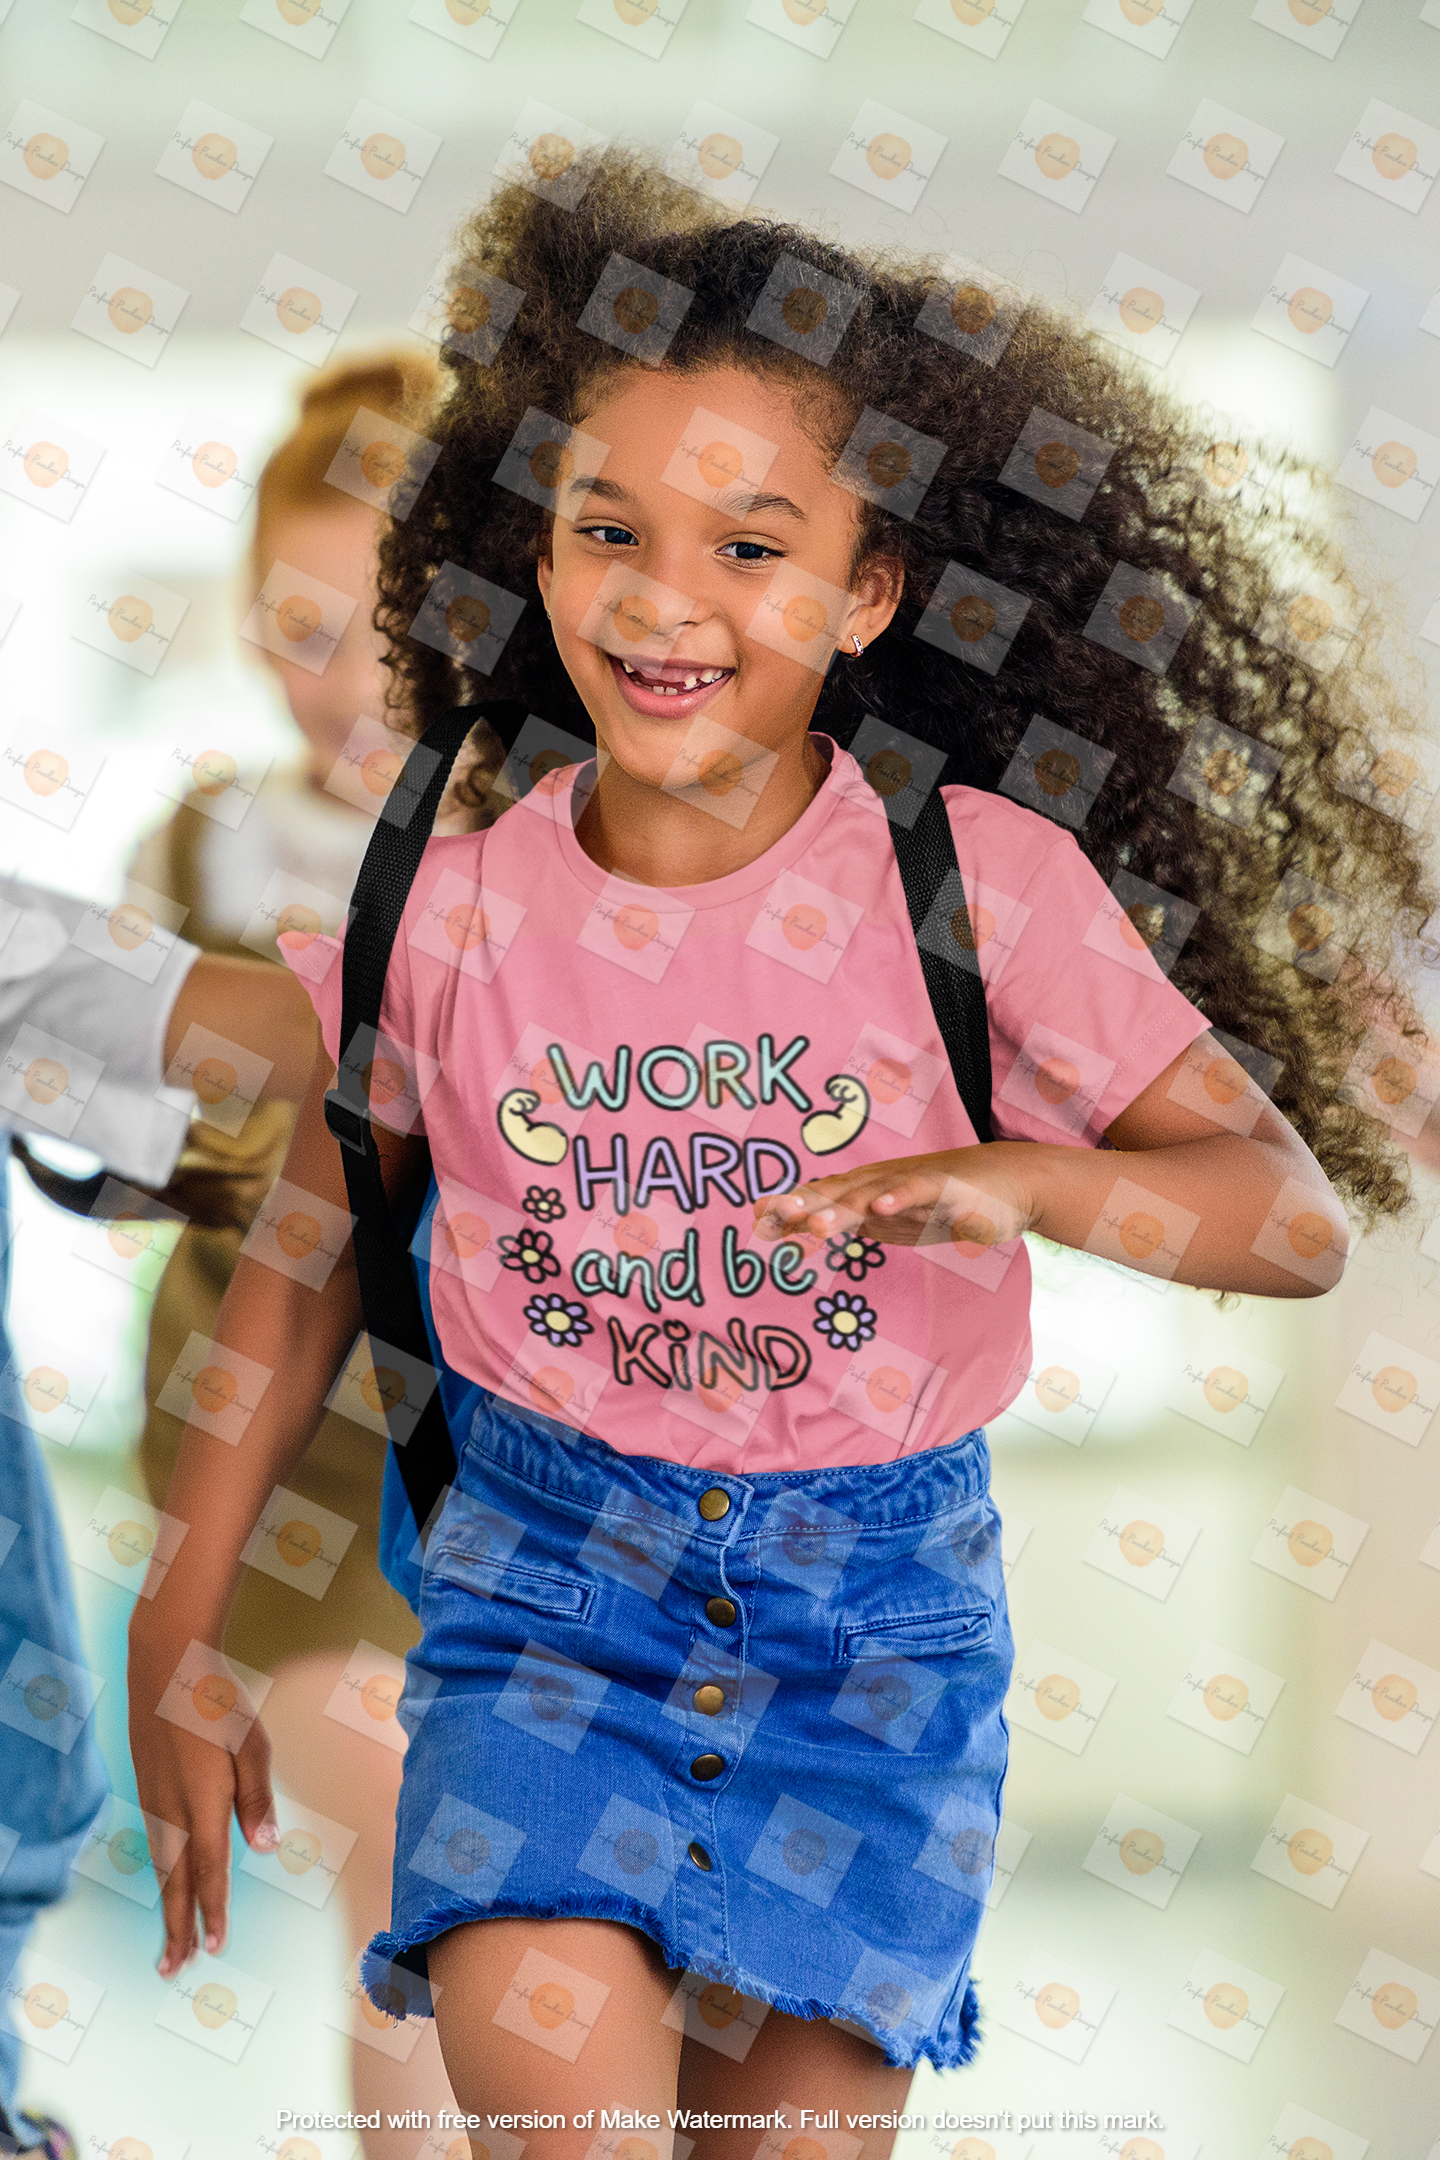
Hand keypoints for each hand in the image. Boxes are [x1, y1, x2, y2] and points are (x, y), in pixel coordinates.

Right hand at [128, 1627, 278, 1973]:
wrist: (165, 1662)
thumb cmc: (217, 1698)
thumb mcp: (251, 1741)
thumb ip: (257, 1796)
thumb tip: (265, 1847)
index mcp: (203, 1798)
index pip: (210, 1868)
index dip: (214, 1910)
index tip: (216, 1946)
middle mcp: (172, 1807)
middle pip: (176, 1880)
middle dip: (178, 1927)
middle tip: (176, 1970)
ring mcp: (154, 1798)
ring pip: (161, 1866)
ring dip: (168, 1907)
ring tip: (172, 1944)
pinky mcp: (147, 1787)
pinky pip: (156, 1843)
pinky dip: (162, 1874)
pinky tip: (169, 1885)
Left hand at [752, 1144, 1036, 1249]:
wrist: (1010, 1182)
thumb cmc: (944, 1203)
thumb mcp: (891, 1221)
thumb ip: (851, 1224)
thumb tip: (800, 1231)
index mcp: (867, 1190)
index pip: (821, 1197)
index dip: (789, 1208)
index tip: (755, 1221)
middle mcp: (883, 1181)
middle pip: (836, 1193)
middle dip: (802, 1205)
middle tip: (769, 1218)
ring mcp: (913, 1182)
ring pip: (870, 1194)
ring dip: (841, 1208)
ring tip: (813, 1225)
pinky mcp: (946, 1188)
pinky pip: (918, 1193)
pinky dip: (897, 1199)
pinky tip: (879, 1210)